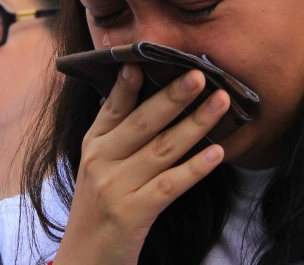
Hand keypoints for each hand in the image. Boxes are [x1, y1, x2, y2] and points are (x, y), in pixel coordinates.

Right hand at [52, 63, 228, 264]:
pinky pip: (170, 185)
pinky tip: (217, 153)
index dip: (129, 83)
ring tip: (220, 104)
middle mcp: (100, 162)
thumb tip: (140, 97)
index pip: (113, 107)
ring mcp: (115, 188)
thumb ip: (116, 135)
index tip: (145, 57)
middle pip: (143, 123)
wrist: (83, 262)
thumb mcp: (98, 168)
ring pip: (162, 149)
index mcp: (93, 146)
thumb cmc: (99, 210)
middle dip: (173, 96)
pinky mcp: (133, 213)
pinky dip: (195, 168)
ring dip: (194, 124)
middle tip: (199, 74)